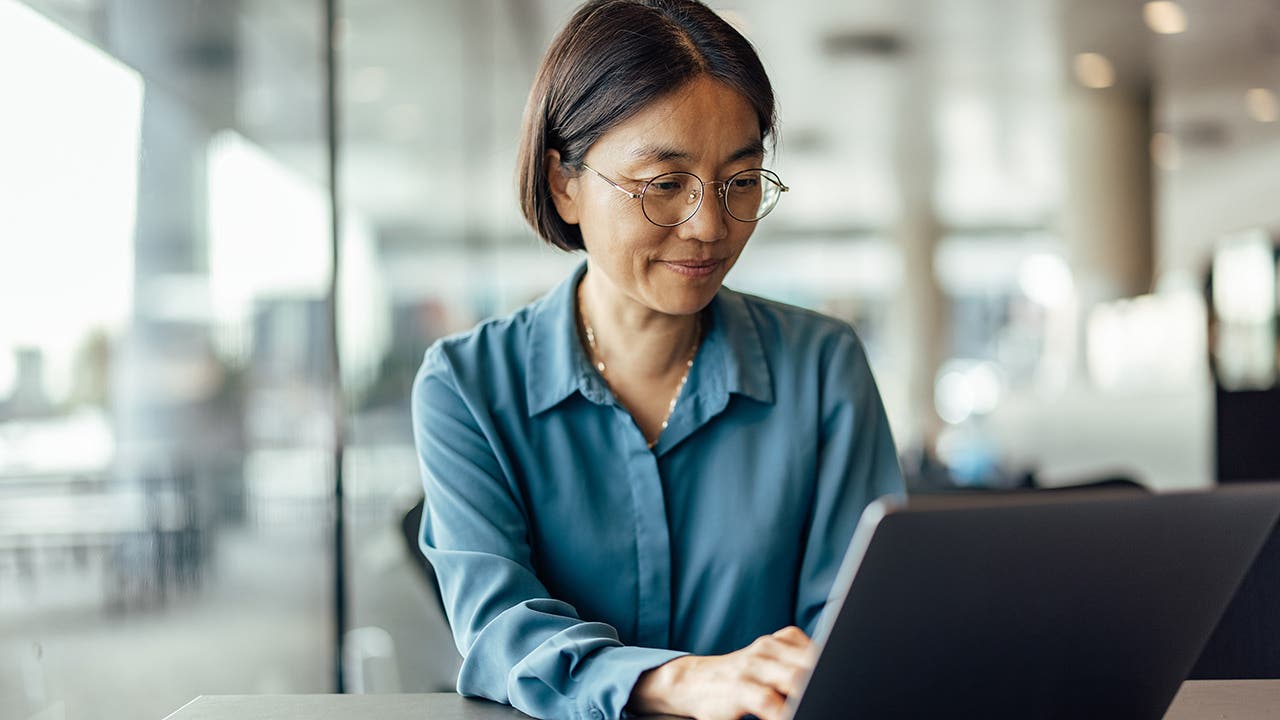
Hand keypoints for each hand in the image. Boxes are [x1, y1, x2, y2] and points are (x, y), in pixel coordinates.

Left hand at [626, 626, 816, 719]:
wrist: (698, 682)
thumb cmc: (717, 709)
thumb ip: (762, 716)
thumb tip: (783, 714)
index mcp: (738, 689)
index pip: (769, 701)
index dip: (788, 712)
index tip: (794, 714)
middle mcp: (751, 664)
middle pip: (793, 677)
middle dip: (808, 692)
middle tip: (812, 702)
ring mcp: (761, 647)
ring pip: (803, 656)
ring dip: (814, 672)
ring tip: (814, 687)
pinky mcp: (770, 638)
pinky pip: (796, 638)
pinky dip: (808, 652)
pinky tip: (806, 667)